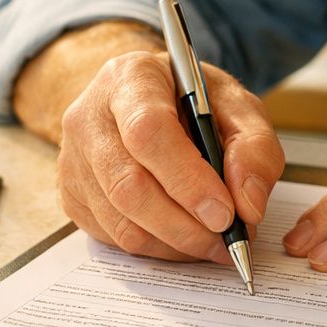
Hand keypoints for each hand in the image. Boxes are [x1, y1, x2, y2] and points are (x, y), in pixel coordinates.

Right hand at [57, 49, 285, 261]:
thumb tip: (248, 204)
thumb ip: (254, 147)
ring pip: (121, 221)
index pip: (147, 131)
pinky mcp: (71, 196)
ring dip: (175, 243)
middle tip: (226, 240)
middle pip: (128, 185)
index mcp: (130, 78)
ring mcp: (73, 159)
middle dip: (184, 225)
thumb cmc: (189, 101)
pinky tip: (184, 237)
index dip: (187, 179)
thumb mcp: (235, 105)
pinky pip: (114, 237)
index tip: (224, 213)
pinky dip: (157, 248)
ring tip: (213, 242)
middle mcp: (89, 117)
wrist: (142, 102)